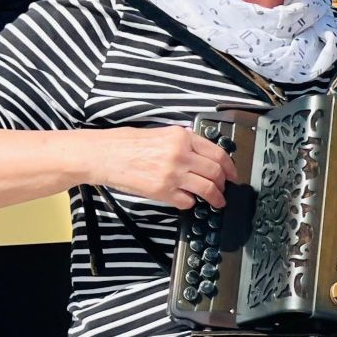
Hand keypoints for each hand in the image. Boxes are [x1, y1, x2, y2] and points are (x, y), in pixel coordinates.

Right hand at [88, 125, 237, 208]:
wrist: (104, 155)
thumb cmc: (125, 143)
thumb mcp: (160, 133)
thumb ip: (183, 142)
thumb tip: (202, 152)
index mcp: (181, 137)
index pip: (218, 153)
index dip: (230, 167)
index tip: (233, 174)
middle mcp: (180, 154)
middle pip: (216, 172)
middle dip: (224, 184)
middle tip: (224, 189)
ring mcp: (173, 174)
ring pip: (207, 189)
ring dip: (215, 197)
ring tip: (217, 201)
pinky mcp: (163, 191)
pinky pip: (187, 201)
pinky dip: (191, 203)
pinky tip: (188, 201)